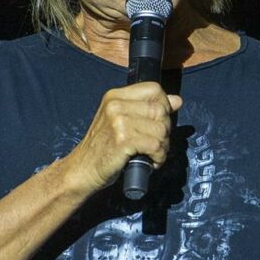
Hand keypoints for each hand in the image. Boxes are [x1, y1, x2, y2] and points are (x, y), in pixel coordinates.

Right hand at [65, 83, 182, 192]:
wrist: (82, 170)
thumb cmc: (102, 148)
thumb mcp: (121, 122)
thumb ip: (146, 109)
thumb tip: (177, 100)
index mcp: (115, 96)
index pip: (154, 89)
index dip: (163, 105)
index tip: (158, 122)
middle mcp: (116, 105)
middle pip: (160, 110)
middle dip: (165, 130)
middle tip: (155, 144)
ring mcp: (118, 121)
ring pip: (161, 129)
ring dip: (163, 146)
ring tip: (152, 154)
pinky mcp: (123, 140)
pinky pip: (156, 146)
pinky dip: (158, 157)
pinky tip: (150, 162)